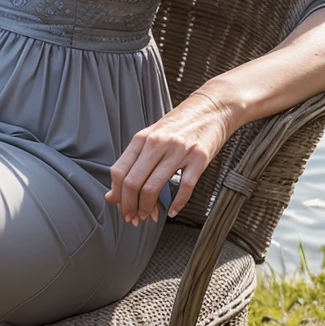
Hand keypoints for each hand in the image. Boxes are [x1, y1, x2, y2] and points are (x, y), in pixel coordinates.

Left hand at [105, 91, 232, 224]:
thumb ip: (133, 162)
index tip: (121, 208)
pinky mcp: (199, 158)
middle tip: (134, 218)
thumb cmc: (180, 125)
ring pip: (153, 187)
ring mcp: (178, 150)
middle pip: (133, 182)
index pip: (119, 172)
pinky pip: (184, 187)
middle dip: (130, 207)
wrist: (212, 107)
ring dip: (148, 208)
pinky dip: (177, 204)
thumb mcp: (152, 137)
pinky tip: (173, 211)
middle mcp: (157, 143)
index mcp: (142, 138)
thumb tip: (113, 194)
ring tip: (149, 217)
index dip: (117, 196)